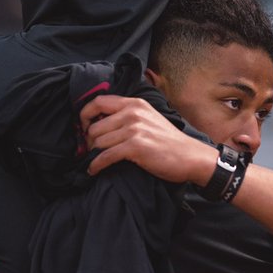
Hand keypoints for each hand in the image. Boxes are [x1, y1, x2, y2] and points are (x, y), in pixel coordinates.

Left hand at [79, 95, 215, 182]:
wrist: (190, 156)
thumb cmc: (168, 142)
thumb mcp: (148, 118)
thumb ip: (128, 115)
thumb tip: (101, 122)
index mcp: (134, 103)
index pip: (98, 102)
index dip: (85, 114)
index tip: (83, 127)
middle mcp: (133, 113)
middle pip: (94, 126)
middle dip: (89, 141)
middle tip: (91, 151)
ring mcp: (134, 129)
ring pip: (98, 142)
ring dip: (92, 154)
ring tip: (94, 161)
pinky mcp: (135, 147)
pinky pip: (105, 156)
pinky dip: (96, 165)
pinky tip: (94, 170)